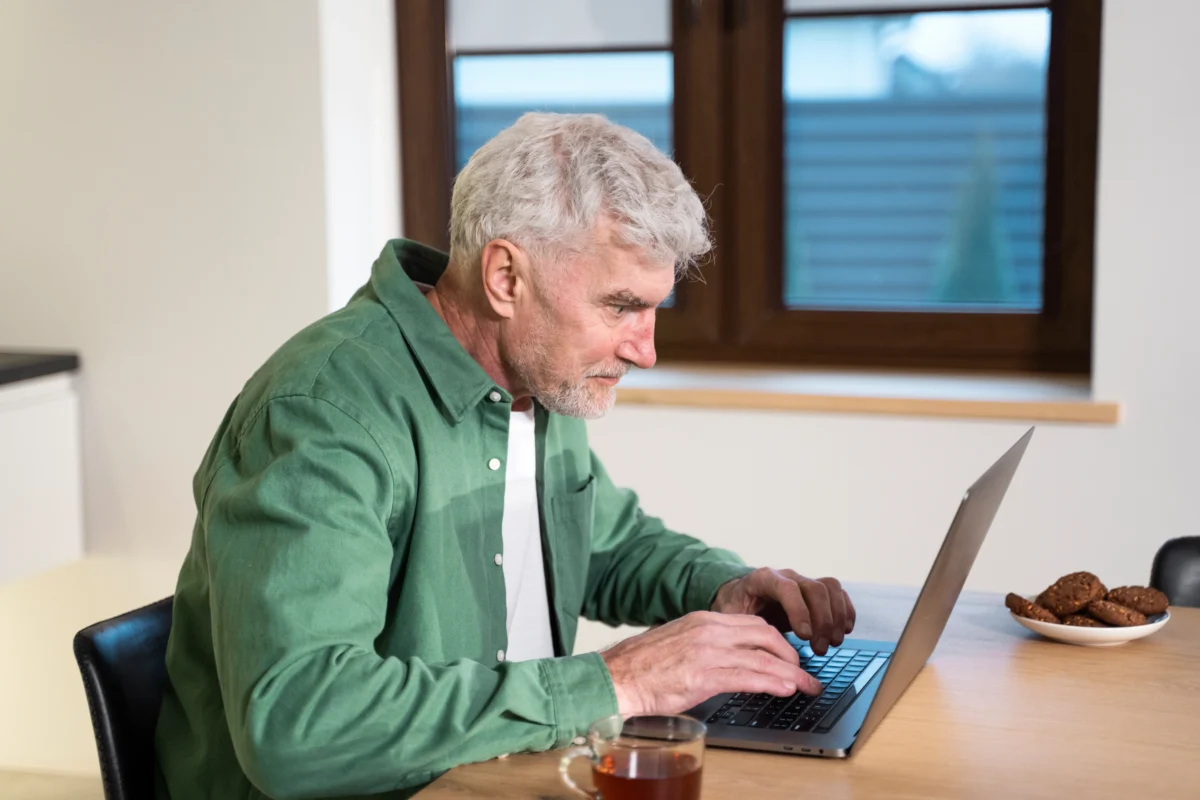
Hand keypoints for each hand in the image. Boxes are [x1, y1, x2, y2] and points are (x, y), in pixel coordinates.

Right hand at [599, 611, 822, 715]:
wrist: (616, 677)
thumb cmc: (641, 665)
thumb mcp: (678, 643)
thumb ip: (704, 645)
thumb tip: (728, 659)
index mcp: (703, 620)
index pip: (753, 624)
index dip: (777, 641)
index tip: (788, 656)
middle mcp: (709, 631)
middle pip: (765, 636)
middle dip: (790, 655)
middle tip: (802, 672)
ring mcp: (707, 652)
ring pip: (763, 658)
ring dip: (791, 674)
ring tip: (806, 686)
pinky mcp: (704, 676)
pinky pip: (749, 677)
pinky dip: (772, 683)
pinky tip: (785, 689)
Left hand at [711, 568, 855, 655]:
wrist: (738, 595)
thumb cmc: (734, 607)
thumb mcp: (730, 617)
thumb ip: (742, 628)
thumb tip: (756, 651)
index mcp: (763, 579)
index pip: (787, 588)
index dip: (799, 611)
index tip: (805, 636)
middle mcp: (787, 576)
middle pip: (814, 588)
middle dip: (822, 621)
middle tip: (820, 648)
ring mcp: (803, 581)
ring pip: (830, 588)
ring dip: (836, 617)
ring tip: (832, 643)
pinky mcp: (814, 590)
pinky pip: (837, 593)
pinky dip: (845, 611)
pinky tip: (844, 631)